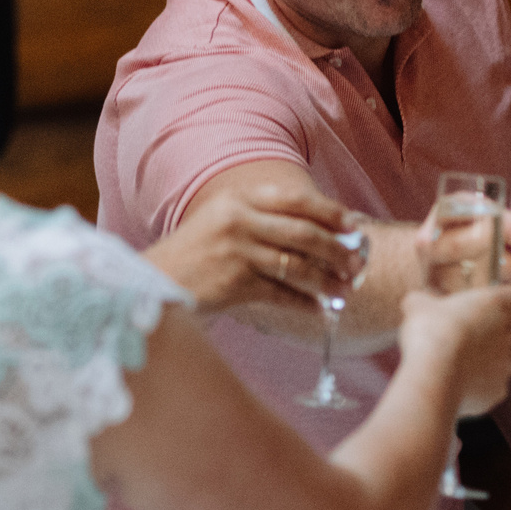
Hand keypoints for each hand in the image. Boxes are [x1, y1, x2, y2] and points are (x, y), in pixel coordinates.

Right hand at [146, 178, 365, 312]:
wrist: (153, 283)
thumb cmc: (193, 257)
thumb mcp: (221, 223)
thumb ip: (260, 222)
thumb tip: (315, 234)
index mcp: (237, 200)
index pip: (294, 199)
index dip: (329, 211)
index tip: (353, 224)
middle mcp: (238, 220)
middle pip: (303, 232)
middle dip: (336, 249)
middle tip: (357, 262)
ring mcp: (237, 250)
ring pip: (297, 265)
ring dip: (326, 279)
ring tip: (344, 288)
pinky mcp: (235, 282)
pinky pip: (282, 293)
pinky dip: (304, 303)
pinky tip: (319, 310)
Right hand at [398, 284, 510, 416]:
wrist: (434, 375)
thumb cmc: (431, 333)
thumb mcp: (417, 306)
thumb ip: (422, 301)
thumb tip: (416, 302)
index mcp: (496, 304)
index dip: (510, 301)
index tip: (504, 304)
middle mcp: (508, 333)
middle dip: (494, 331)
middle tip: (468, 334)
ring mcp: (506, 365)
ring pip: (501, 360)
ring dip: (485, 360)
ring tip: (457, 363)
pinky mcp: (498, 390)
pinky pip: (491, 386)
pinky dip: (478, 386)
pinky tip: (457, 384)